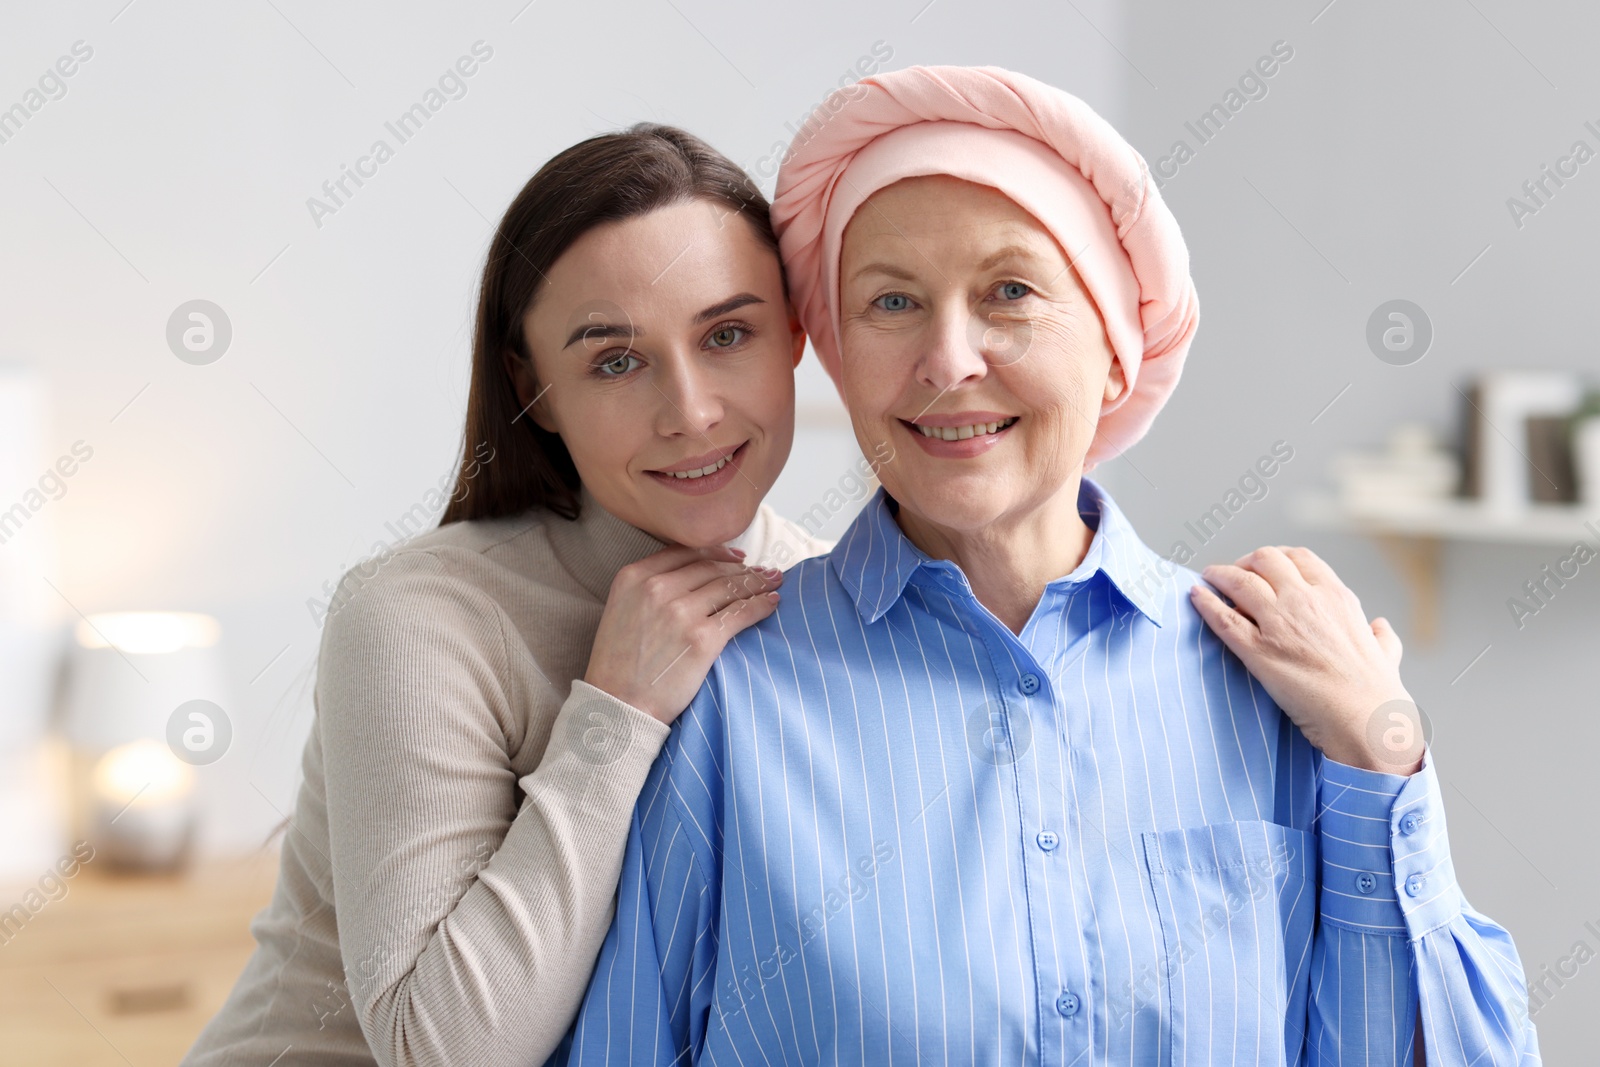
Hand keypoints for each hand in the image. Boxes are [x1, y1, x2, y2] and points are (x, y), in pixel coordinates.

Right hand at [584, 545, 782, 724]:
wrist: (617, 705)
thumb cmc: (618, 665)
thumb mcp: (621, 610)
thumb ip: (647, 589)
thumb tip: (689, 579)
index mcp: (634, 577)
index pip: (686, 552)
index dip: (717, 552)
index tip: (736, 557)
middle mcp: (657, 588)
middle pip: (711, 567)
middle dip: (741, 567)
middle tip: (762, 570)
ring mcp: (681, 612)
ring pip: (728, 587)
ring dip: (756, 582)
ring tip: (773, 582)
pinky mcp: (702, 639)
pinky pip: (740, 613)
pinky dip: (760, 605)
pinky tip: (771, 603)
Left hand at [1188, 545, 1423, 774]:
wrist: (1366, 720)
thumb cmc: (1378, 692)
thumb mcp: (1386, 653)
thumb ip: (1380, 636)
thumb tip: (1379, 626)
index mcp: (1337, 597)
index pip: (1299, 558)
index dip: (1276, 559)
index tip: (1264, 567)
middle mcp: (1306, 601)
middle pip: (1266, 560)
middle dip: (1246, 562)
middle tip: (1235, 574)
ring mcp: (1280, 623)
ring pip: (1240, 581)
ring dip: (1220, 575)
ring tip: (1209, 577)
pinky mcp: (1258, 651)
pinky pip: (1223, 618)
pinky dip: (1205, 603)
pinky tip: (1195, 595)